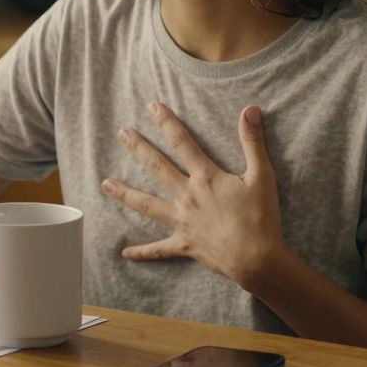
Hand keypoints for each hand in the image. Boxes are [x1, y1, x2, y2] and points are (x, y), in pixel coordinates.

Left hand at [101, 102, 284, 285]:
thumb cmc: (261, 218)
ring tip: (104, 184)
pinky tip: (124, 252)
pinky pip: (158, 250)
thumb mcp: (262, 176)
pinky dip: (142, 252)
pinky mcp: (184, 244)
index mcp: (206, 177)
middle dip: (138, 148)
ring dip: (125, 193)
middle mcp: (187, 196)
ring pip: (147, 204)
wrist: (257, 259)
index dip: (166, 122)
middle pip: (157, 167)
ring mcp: (182, 221)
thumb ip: (253, 142)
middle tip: (121, 133)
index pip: (182, 142)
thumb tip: (249, 109)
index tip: (152, 107)